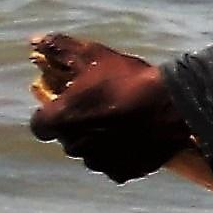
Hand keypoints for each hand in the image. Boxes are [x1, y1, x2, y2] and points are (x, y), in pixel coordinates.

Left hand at [27, 31, 188, 181]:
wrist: (176, 105)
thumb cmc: (130, 79)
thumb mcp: (94, 55)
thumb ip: (60, 49)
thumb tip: (35, 40)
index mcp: (60, 119)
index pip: (40, 125)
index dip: (53, 114)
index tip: (71, 105)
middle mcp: (74, 145)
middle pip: (67, 138)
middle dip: (78, 127)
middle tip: (102, 110)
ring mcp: (99, 162)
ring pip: (89, 154)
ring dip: (97, 143)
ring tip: (121, 125)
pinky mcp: (122, 172)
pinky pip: (113, 166)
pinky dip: (120, 157)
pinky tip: (135, 140)